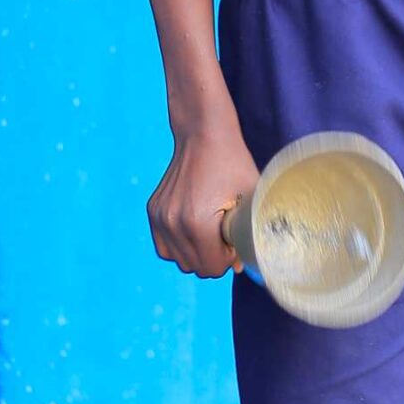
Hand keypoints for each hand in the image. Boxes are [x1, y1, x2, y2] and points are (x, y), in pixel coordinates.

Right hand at [148, 125, 260, 277]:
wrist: (203, 134)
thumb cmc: (233, 164)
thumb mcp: (250, 198)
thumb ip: (248, 235)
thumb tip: (238, 265)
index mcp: (198, 224)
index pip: (211, 268)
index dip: (227, 260)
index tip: (234, 240)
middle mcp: (174, 224)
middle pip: (194, 267)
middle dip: (212, 258)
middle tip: (225, 235)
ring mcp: (160, 217)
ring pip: (178, 260)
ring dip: (195, 253)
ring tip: (210, 231)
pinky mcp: (153, 211)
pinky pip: (165, 246)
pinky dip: (179, 245)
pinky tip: (194, 229)